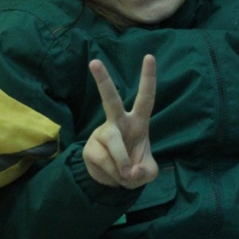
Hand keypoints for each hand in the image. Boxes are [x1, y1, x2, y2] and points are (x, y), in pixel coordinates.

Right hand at [82, 54, 157, 188]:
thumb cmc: (136, 167)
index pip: (146, 97)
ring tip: (125, 175)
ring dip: (122, 165)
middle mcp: (118, 122)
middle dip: (102, 80)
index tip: (149, 57)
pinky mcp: (89, 148)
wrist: (115, 181)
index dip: (148, 78)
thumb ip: (145, 173)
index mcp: (138, 121)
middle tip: (94, 61)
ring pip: (113, 145)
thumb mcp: (148, 172)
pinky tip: (112, 174)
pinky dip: (112, 174)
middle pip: (110, 100)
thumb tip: (130, 172)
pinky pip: (103, 161)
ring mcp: (102, 133)